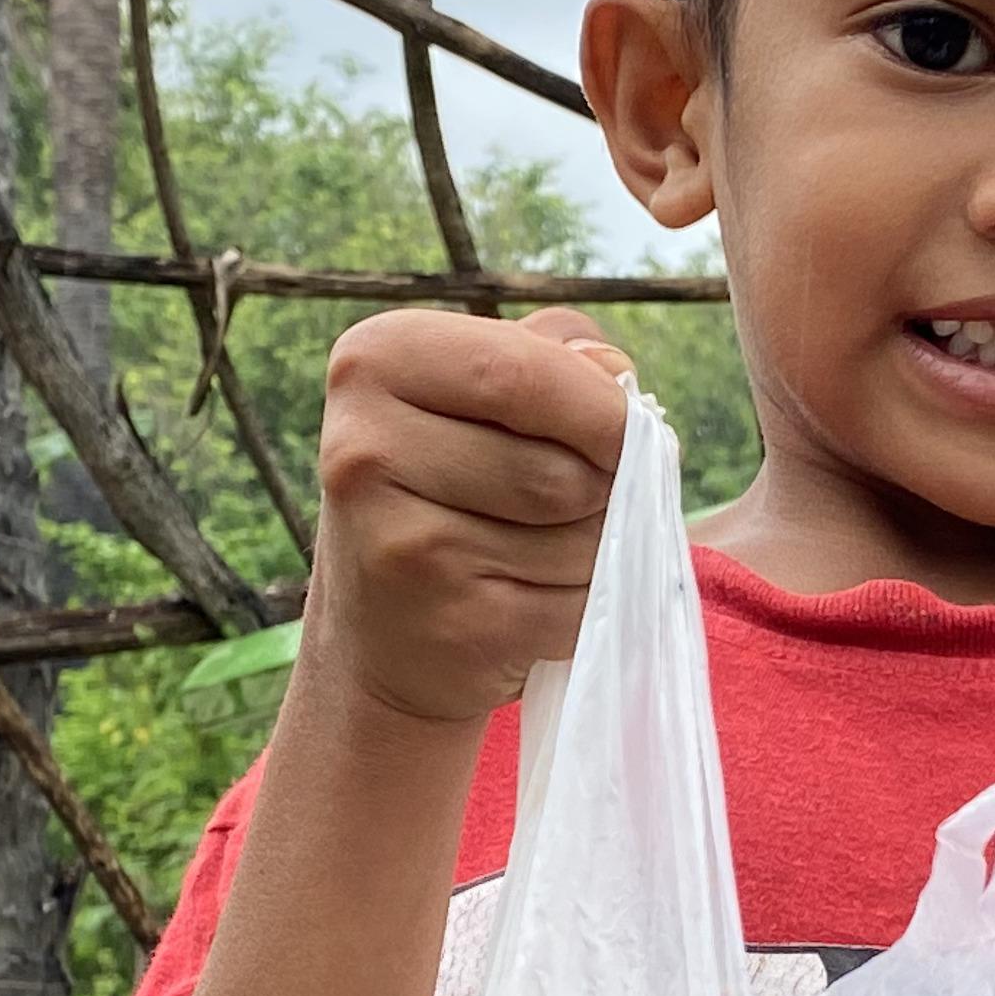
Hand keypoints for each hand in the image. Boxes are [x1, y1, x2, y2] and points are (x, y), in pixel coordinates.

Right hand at [307, 306, 636, 725]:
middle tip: (576, 502)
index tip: (628, 431)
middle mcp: (366, 450)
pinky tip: (537, 600)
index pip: (520, 371)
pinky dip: (586, 606)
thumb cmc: (449, 492)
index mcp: (374, 362)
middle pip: (561, 467)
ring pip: (579, 536)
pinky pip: (576, 605)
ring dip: (598, 547)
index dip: (602, 407)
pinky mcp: (450, 626)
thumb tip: (614, 373)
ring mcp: (402, 546)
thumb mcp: (476, 396)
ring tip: (545, 551)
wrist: (381, 638)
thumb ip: (549, 357)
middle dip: (606, 488)